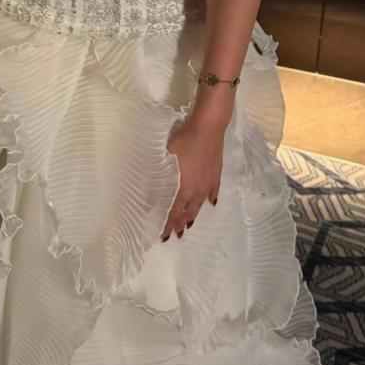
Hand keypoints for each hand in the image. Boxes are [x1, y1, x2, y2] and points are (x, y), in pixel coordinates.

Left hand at [160, 107, 228, 241]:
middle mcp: (197, 190)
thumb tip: (148, 190)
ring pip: (200, 204)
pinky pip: (213, 191)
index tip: (164, 235)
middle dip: (180, 223)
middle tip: (176, 234)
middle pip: (187, 211)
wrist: (208, 129)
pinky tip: (211, 203)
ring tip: (190, 224)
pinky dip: (210, 199)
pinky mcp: (216, 174)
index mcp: (183, 188)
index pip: (173, 212)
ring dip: (194, 215)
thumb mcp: (165, 156)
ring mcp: (208, 182)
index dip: (168, 224)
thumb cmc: (184, 141)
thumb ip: (158, 174)